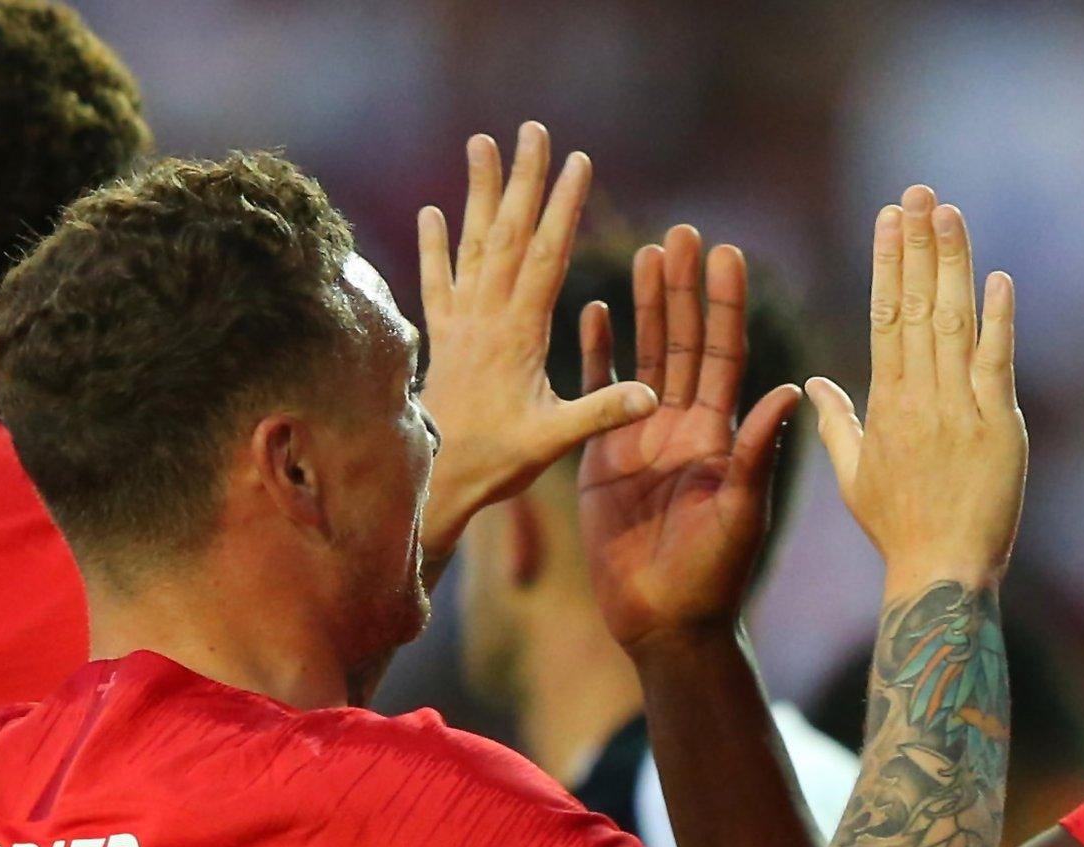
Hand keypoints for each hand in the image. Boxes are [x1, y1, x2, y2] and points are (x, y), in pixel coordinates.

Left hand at [415, 123, 657, 556]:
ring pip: (471, 243)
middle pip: (508, 233)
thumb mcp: (555, 440)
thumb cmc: (496, 461)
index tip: (578, 161)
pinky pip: (435, 280)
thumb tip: (652, 396)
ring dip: (478, 192)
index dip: (563, 206)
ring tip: (480, 143)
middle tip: (532, 129)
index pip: (546, 255)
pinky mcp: (441, 336)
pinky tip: (431, 212)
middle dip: (523, 178)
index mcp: (519, 332)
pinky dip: (434, 245)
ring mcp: (459, 322)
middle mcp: (485, 316)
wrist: (431, 481)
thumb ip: (601, 412)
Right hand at [578, 226, 800, 650]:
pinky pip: (596, 393)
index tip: (727, 252)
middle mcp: (684, 425)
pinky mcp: (601, 456)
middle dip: (682, 288)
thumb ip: (757, 450)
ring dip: (643, 305)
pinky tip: (591, 309)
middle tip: (681, 232)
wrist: (666, 623)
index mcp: (721, 432)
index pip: (725, 352)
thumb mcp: (743, 509)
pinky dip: (594, 352)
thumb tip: (790, 388)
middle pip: (682, 341)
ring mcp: (641, 436)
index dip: (724, 303)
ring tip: (644, 252)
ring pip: (642, 356)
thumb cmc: (715, 573)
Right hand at [807, 185, 1025, 594]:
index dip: (888, 261)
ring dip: (952, 263)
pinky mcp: (999, 427)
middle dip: (918, 244)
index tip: (888, 217)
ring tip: (948, 213)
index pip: (885, 315)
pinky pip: (997, 364)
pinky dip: (998, 320)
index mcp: (885, 402)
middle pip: (917, 305)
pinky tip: (998, 278)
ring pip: (953, 322)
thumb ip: (836, 422)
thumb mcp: (854, 475)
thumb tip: (814, 383)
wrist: (940, 571)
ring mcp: (960, 409)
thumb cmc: (897, 529)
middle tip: (918, 191)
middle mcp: (919, 396)